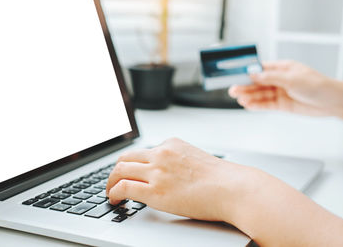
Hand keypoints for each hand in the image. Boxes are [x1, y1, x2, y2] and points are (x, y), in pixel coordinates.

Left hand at [106, 138, 248, 222]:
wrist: (232, 188)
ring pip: (120, 170)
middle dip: (116, 170)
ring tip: (110, 192)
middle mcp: (161, 153)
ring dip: (110, 182)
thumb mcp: (195, 158)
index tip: (128, 171)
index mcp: (171, 144)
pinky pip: (123, 188)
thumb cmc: (221, 179)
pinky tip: (114, 199)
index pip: (143, 151)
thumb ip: (177, 161)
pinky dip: (113, 193)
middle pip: (126, 157)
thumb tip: (167, 174)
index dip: (132, 163)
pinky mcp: (154, 190)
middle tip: (113, 181)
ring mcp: (156, 171)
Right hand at [228, 60, 342, 121]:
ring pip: (260, 95)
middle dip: (245, 86)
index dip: (248, 72)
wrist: (332, 102)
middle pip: (258, 83)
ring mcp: (280, 92)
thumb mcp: (292, 78)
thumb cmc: (317, 85)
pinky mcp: (282, 105)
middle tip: (233, 89)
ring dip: (249, 97)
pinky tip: (248, 105)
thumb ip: (270, 77)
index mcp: (282, 68)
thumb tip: (254, 74)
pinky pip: (266, 105)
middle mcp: (279, 80)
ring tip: (238, 99)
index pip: (260, 69)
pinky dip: (257, 105)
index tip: (235, 74)